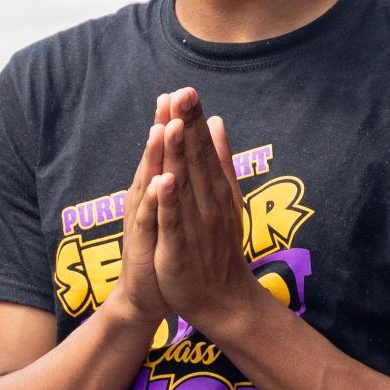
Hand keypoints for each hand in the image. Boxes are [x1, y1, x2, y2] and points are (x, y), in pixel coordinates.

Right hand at [108, 96, 170, 327]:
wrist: (146, 296)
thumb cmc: (162, 250)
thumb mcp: (174, 210)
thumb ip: (180, 179)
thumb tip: (188, 161)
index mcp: (156, 190)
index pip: (165, 151)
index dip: (173, 121)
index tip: (183, 92)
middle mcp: (145, 199)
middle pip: (154, 158)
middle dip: (163, 126)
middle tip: (171, 96)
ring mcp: (142, 221)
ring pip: (149, 183)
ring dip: (155, 156)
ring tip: (163, 128)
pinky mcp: (143, 244)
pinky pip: (150, 219)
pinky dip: (155, 200)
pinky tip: (161, 181)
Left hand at [148, 88, 262, 339]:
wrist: (223, 300)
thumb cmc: (219, 249)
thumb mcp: (224, 199)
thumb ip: (220, 161)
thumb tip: (217, 123)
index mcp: (214, 189)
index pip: (203, 148)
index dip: (194, 120)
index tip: (187, 89)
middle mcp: (207, 203)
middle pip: (196, 160)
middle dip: (188, 127)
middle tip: (183, 92)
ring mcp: (195, 225)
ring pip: (185, 186)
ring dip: (180, 156)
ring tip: (175, 124)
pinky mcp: (180, 249)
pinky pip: (174, 222)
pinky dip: (169, 202)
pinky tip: (165, 181)